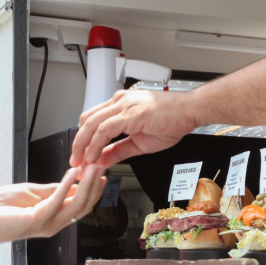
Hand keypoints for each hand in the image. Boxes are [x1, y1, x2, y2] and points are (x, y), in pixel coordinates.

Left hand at [0, 165, 106, 250]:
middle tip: (100, 165)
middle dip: (94, 184)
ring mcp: (47, 223)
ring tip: (92, 167)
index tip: (99, 170)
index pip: (81, 204)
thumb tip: (71, 181)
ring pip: (77, 204)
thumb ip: (52, 189)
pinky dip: (67, 185)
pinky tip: (73, 173)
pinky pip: (58, 200)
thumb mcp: (31, 193)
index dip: (93, 187)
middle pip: (84, 205)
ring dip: (86, 183)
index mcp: (53, 217)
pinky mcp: (37, 219)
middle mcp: (53, 223)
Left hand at [70, 90, 197, 167]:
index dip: (82, 139)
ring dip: (83, 146)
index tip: (80, 157)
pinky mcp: (130, 113)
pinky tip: (94, 156)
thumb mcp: (139, 142)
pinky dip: (96, 144)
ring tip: (81, 163)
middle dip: (77, 143)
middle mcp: (119, 102)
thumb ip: (118, 151)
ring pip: (92, 124)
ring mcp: (123, 106)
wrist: (190, 111)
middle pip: (87, 120)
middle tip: (75, 163)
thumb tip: (101, 160)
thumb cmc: (172, 120)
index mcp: (120, 105)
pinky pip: (105, 130)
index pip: (92, 120)